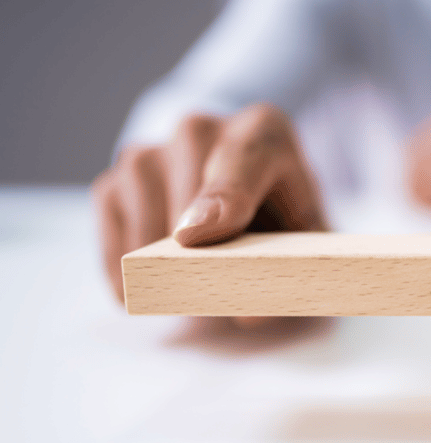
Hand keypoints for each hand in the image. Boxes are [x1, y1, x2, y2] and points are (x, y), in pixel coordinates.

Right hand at [91, 104, 326, 307]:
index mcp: (261, 131)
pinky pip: (113, 233)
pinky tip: (145, 290)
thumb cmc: (278, 202)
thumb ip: (293, 262)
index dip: (219, 200)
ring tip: (186, 293)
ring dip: (161, 264)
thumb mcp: (305, 224)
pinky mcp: (114, 181)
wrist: (240, 171)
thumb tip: (248, 314)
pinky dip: (124, 271)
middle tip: (210, 299)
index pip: (239, 160)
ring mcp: (150, 152)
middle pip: (187, 196)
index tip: (193, 237)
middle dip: (197, 256)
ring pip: (144, 217)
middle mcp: (199, 128)